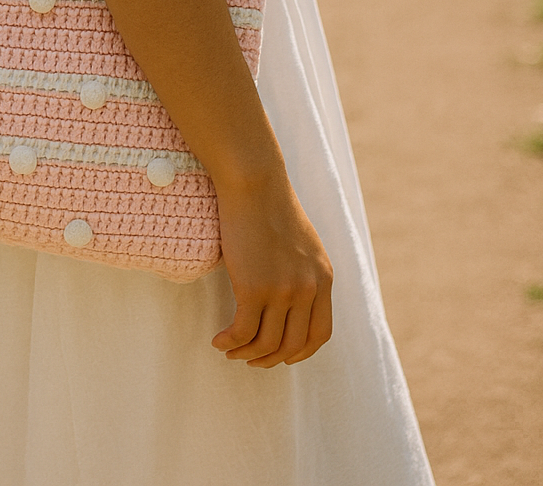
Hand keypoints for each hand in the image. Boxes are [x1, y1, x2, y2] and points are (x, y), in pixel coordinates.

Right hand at [211, 174, 332, 366]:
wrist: (254, 182)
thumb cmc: (269, 204)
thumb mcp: (301, 242)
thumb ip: (303, 271)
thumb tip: (287, 296)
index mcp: (323, 278)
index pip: (320, 334)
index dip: (300, 352)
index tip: (281, 356)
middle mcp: (308, 289)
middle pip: (292, 345)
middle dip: (270, 359)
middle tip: (250, 359)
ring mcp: (282, 291)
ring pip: (266, 343)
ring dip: (246, 354)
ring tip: (229, 350)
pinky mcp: (254, 288)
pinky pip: (242, 332)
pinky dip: (230, 343)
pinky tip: (219, 340)